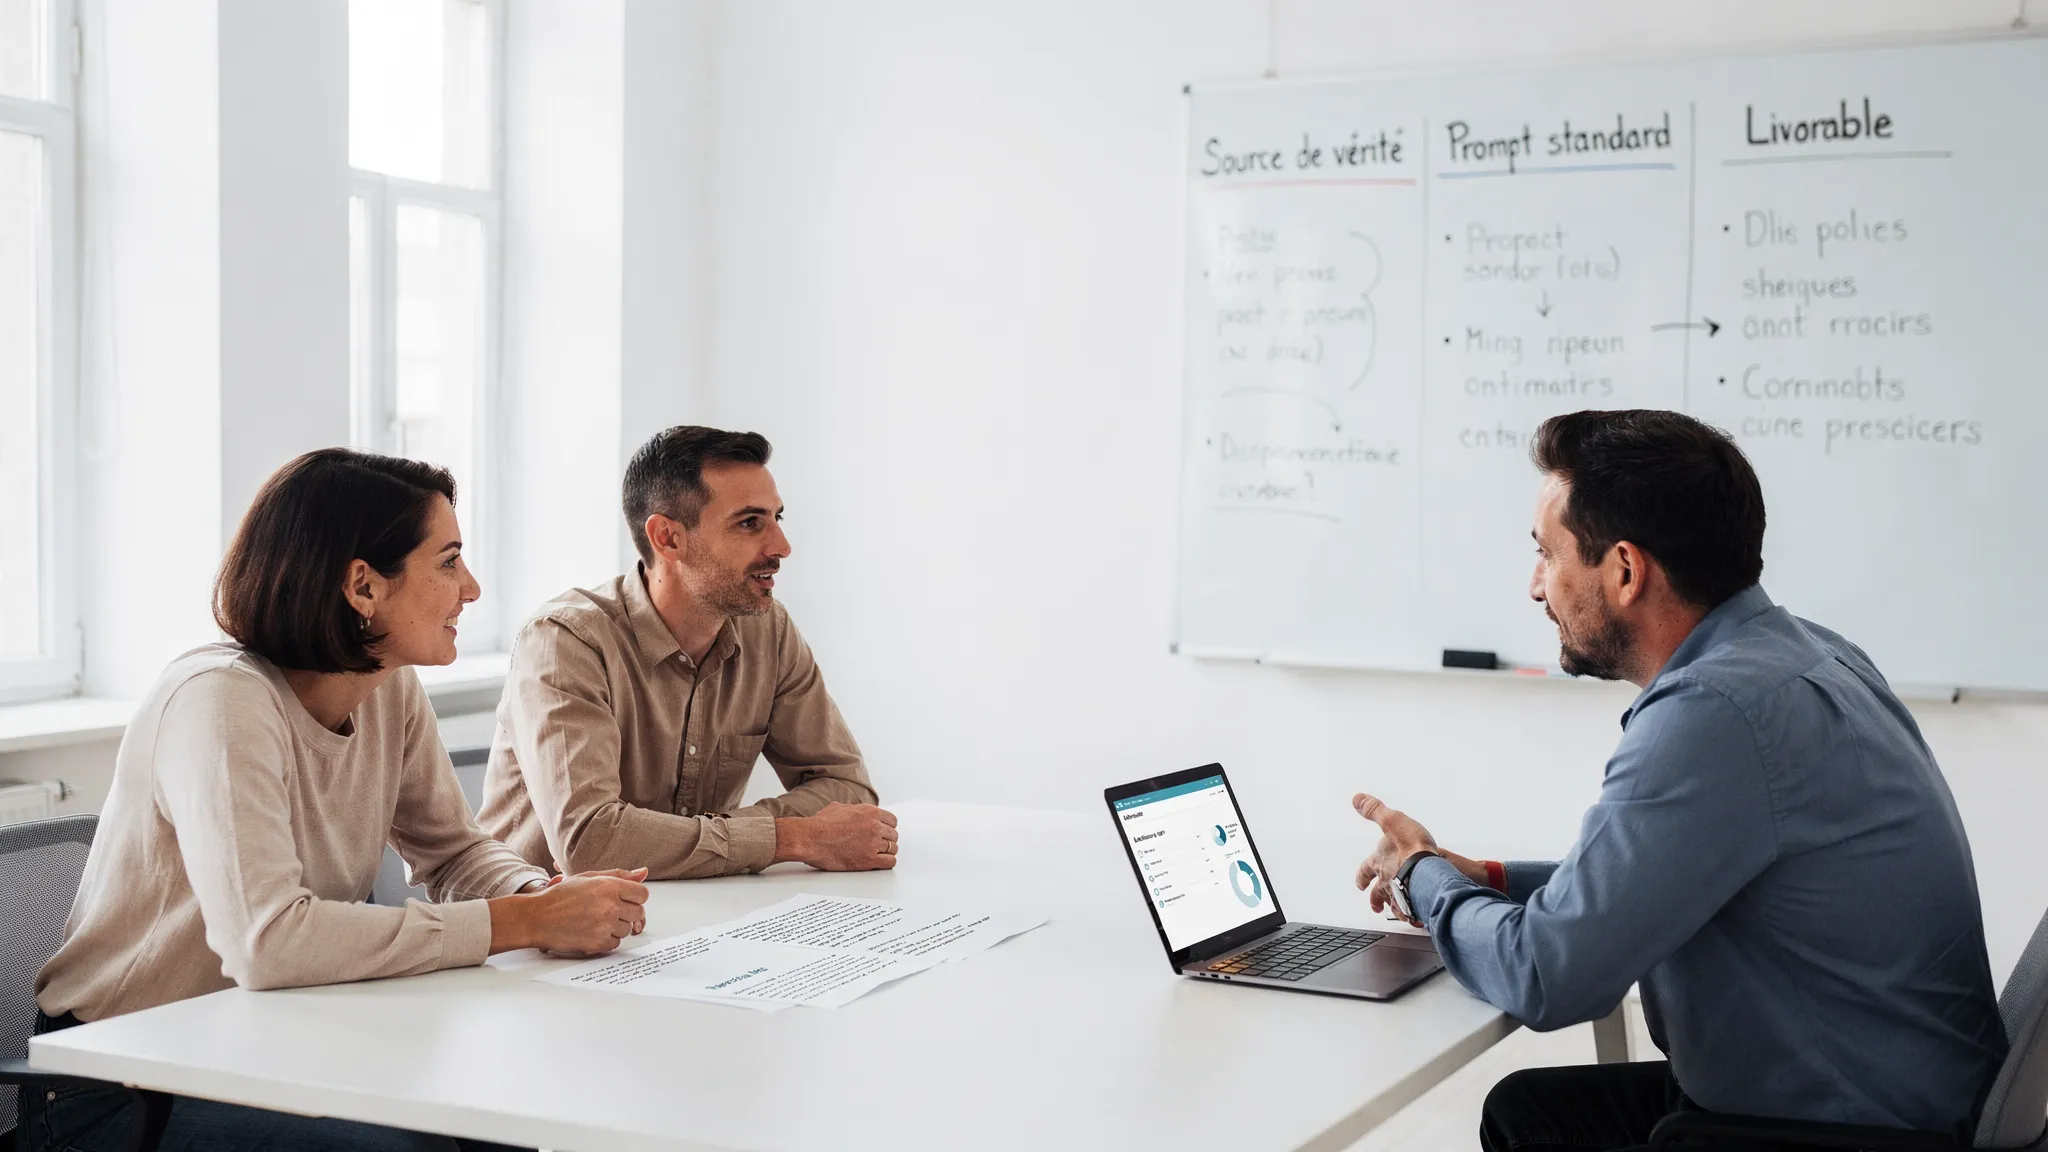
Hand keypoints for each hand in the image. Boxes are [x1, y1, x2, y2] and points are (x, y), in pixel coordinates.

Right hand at [489, 867, 649, 954]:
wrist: (536, 917)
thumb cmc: (559, 897)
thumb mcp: (588, 878)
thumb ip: (618, 875)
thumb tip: (643, 873)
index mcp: (609, 886)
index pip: (642, 894)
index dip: (634, 897)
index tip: (625, 900)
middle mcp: (610, 905)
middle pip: (638, 913)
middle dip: (627, 913)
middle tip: (609, 911)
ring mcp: (605, 925)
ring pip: (627, 929)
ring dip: (615, 927)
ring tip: (595, 921)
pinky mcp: (598, 943)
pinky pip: (615, 943)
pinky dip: (606, 940)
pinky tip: (592, 931)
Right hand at [774, 803, 898, 870]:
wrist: (811, 839)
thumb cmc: (820, 825)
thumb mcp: (839, 807)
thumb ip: (854, 809)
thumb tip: (855, 811)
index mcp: (870, 812)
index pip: (892, 820)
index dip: (887, 827)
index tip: (883, 833)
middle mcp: (874, 826)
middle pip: (893, 835)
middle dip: (886, 840)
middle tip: (878, 845)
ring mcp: (873, 843)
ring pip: (893, 849)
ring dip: (886, 852)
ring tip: (877, 854)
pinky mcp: (869, 860)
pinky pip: (889, 862)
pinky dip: (886, 863)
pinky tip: (878, 863)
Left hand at [1351, 793, 1440, 923]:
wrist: (1429, 870)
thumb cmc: (1413, 847)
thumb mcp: (1392, 820)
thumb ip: (1374, 810)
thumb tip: (1357, 799)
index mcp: (1380, 862)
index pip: (1365, 871)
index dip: (1362, 877)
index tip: (1360, 886)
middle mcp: (1387, 881)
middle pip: (1378, 894)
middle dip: (1375, 900)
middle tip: (1375, 906)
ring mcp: (1401, 894)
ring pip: (1394, 905)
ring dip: (1393, 909)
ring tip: (1394, 914)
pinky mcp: (1416, 904)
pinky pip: (1412, 912)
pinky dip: (1412, 915)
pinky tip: (1415, 917)